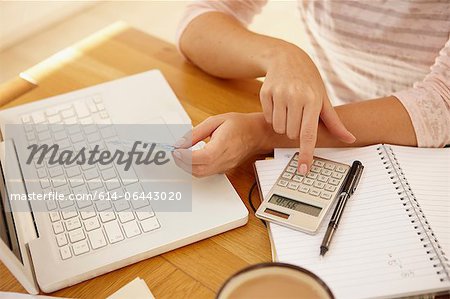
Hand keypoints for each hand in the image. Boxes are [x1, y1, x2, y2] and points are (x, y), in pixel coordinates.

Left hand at [173, 113, 268, 176]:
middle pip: (199, 169)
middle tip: (175, 152)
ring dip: (187, 167)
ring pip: (201, 174)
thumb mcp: (215, 121)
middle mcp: (224, 159)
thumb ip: (196, 133)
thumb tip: (180, 143)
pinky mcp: (224, 169)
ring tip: (181, 155)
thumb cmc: (239, 125)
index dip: (186, 156)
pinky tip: (191, 159)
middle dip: (182, 163)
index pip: (202, 157)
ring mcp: (225, 167)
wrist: (256, 133)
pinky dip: (195, 168)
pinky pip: (206, 173)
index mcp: (223, 145)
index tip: (176, 150)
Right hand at [260, 44, 354, 173]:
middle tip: (299, 114)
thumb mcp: (323, 98)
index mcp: (313, 100)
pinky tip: (279, 102)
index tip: (303, 169)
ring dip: (284, 124)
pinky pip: (269, 118)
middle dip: (295, 130)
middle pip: (292, 134)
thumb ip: (334, 122)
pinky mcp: (265, 93)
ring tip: (289, 107)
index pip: (309, 134)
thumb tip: (349, 139)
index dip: (306, 154)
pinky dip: (274, 116)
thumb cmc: (308, 80)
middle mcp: (295, 97)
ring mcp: (279, 94)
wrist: (287, 58)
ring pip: (279, 128)